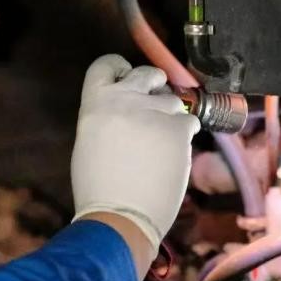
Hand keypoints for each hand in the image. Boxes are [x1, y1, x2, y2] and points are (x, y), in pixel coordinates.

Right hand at [71, 55, 199, 257]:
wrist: (120, 216)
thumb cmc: (98, 187)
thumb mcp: (89, 140)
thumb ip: (107, 116)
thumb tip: (126, 109)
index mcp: (96, 102)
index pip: (106, 64)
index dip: (120, 67)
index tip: (127, 76)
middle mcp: (125, 99)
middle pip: (147, 73)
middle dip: (155, 84)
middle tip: (155, 101)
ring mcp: (154, 111)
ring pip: (173, 100)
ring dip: (171, 116)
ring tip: (161, 144)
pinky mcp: (179, 129)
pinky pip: (190, 121)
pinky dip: (185, 135)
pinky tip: (174, 154)